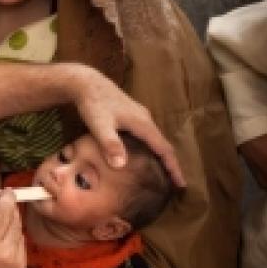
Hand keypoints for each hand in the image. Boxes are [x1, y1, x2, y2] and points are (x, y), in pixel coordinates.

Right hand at [0, 188, 25, 267]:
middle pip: (3, 208)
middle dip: (7, 197)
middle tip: (8, 194)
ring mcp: (6, 255)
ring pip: (16, 223)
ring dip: (13, 215)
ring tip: (9, 213)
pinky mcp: (18, 265)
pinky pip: (20, 241)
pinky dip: (15, 235)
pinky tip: (9, 236)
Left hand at [72, 66, 185, 186]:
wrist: (85, 82)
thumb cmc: (93, 104)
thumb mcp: (99, 125)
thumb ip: (110, 144)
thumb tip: (121, 166)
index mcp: (143, 124)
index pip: (164, 150)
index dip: (173, 168)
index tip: (181, 184)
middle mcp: (145, 119)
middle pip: (163, 145)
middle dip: (170, 164)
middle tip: (174, 184)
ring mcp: (139, 115)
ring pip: (155, 139)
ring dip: (160, 155)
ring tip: (162, 172)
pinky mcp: (131, 114)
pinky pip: (146, 134)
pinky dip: (150, 147)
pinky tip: (143, 154)